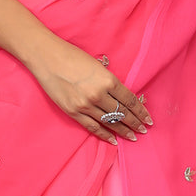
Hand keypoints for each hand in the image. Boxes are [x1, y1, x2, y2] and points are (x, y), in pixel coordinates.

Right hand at [27, 38, 153, 144]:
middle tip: (144, 130)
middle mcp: (98, 95)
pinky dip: (104, 135)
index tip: (148, 119)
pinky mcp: (73, 112)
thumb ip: (109, 82)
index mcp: (108, 80)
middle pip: (122, 113)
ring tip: (133, 136)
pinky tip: (113, 140)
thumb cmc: (72, 56)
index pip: (130, 100)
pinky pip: (93, 127)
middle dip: (135, 123)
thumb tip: (121, 97)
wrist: (47, 58)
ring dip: (123, 131)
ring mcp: (85, 105)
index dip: (141, 111)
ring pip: (110, 122)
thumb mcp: (97, 65)